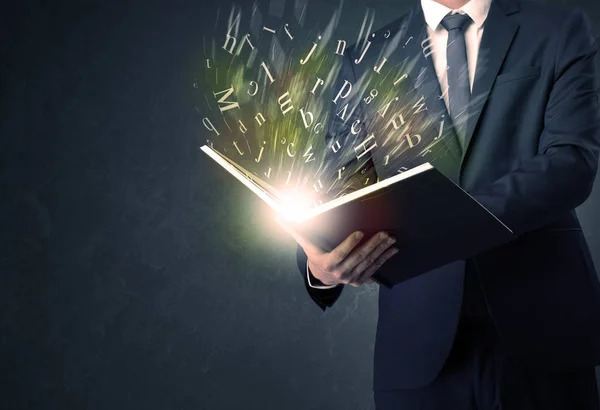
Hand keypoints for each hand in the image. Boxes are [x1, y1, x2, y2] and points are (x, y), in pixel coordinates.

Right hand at [277, 219, 398, 286]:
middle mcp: (340, 273)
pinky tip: (393, 250)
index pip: (340, 254)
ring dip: (381, 251)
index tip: (360, 232)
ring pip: (368, 262)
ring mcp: (351, 278)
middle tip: (384, 233)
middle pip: (358, 257)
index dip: (349, 244)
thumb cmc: (316, 255)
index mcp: (327, 263)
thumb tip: (279, 217)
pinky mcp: (359, 281)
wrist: (322, 276)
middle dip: (373, 245)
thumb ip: (295, 230)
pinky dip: (384, 260)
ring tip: (391, 239)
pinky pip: (374, 269)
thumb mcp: (306, 244)